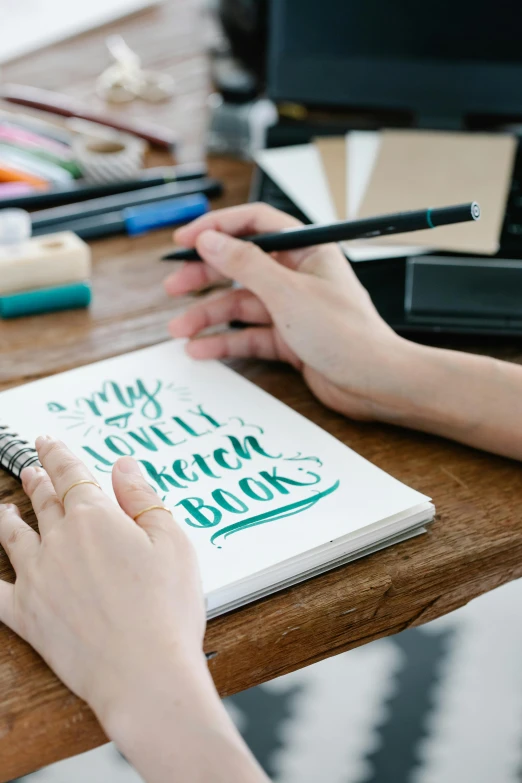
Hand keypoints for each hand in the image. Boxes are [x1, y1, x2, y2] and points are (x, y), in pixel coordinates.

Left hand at [0, 437, 205, 725]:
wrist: (144, 672)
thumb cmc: (166, 608)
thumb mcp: (172, 541)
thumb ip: (143, 498)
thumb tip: (123, 466)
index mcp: (95, 517)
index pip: (71, 473)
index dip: (58, 454)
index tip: (48, 441)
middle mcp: (59, 540)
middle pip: (43, 500)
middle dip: (37, 480)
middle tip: (31, 468)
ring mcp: (37, 576)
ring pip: (13, 536)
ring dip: (8, 517)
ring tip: (5, 508)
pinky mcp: (25, 614)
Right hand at [165, 203, 521, 459]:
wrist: (376, 383)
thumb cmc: (347, 334)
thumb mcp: (287, 293)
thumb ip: (244, 264)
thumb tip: (210, 239)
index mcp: (307, 250)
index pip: (256, 223)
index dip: (218, 227)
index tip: (185, 239)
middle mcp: (298, 275)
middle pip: (242, 265)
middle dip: (206, 275)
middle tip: (174, 285)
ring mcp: (293, 308)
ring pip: (241, 304)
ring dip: (209, 315)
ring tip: (180, 329)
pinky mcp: (290, 339)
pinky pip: (250, 335)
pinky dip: (225, 341)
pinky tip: (202, 350)